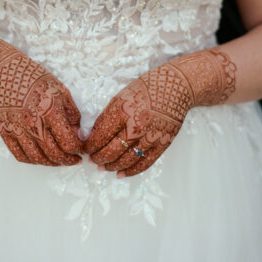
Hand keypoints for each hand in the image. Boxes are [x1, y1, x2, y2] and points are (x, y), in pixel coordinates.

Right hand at [0, 31, 83, 165]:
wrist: (6, 72)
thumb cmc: (36, 79)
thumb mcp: (61, 91)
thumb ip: (72, 114)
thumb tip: (79, 135)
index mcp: (50, 112)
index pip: (68, 143)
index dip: (78, 150)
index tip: (81, 149)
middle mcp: (33, 123)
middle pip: (54, 154)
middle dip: (68, 160)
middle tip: (74, 159)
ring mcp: (18, 129)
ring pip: (37, 158)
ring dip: (51, 163)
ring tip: (59, 160)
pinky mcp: (6, 132)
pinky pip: (20, 155)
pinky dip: (33, 160)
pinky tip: (41, 157)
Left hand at [83, 49, 235, 176]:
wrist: (177, 87)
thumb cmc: (147, 88)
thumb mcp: (122, 96)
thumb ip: (107, 115)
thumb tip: (93, 134)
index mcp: (123, 111)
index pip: (101, 135)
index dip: (90, 146)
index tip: (85, 148)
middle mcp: (136, 126)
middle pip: (111, 151)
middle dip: (98, 158)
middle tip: (93, 160)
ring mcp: (151, 136)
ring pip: (126, 160)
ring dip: (112, 166)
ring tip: (104, 167)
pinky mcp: (163, 143)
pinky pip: (145, 162)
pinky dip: (131, 171)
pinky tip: (121, 174)